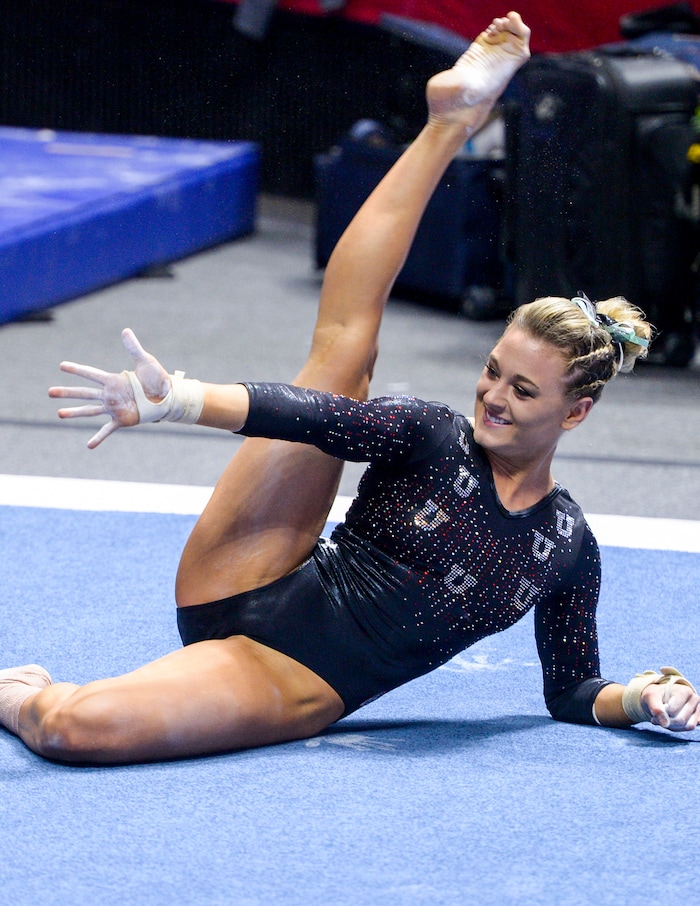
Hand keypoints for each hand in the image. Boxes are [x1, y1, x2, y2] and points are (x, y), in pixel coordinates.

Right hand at [49, 329, 169, 447]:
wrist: (167, 397)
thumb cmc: (157, 378)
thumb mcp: (145, 361)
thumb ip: (134, 348)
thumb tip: (125, 331)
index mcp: (114, 380)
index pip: (91, 373)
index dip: (77, 369)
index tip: (62, 365)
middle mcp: (110, 394)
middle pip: (84, 393)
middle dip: (67, 392)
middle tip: (49, 392)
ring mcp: (114, 408)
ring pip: (90, 410)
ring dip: (75, 412)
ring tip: (59, 414)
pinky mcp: (122, 420)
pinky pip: (107, 429)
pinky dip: (98, 438)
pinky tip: (89, 445)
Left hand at [641, 668, 699, 730]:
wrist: (659, 696)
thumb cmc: (655, 695)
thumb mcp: (650, 697)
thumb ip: (656, 709)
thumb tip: (665, 724)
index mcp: (684, 690)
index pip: (673, 710)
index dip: (662, 712)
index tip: (656, 707)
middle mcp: (694, 699)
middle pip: (680, 720)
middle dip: (666, 721)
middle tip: (657, 716)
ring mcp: (697, 709)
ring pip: (686, 726)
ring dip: (671, 726)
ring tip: (664, 718)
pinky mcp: (697, 718)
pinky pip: (688, 728)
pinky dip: (677, 728)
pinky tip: (670, 720)